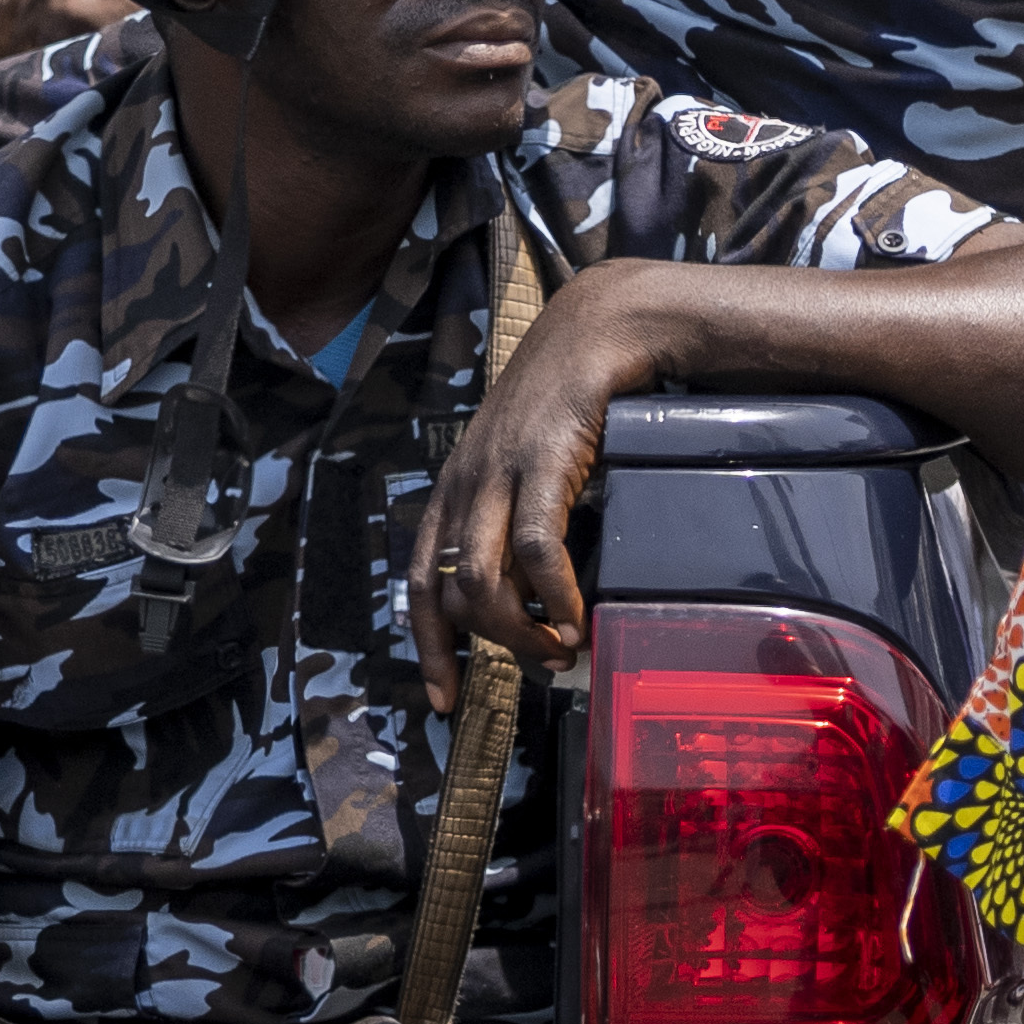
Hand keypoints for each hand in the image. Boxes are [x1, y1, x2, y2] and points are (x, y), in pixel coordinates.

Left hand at [418, 269, 669, 692]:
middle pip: (452, 593)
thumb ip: (518, 511)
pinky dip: (554, 597)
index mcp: (455, 486)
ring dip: (521, 632)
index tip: (442, 698)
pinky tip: (575, 617)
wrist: (600, 326)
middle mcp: (465, 483)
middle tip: (538, 665)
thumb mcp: (526, 458)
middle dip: (491, 647)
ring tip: (560, 650)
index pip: (422, 580)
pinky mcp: (542, 462)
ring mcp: (499, 472)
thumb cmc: (569, 396)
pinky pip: (536, 550)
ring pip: (485, 582)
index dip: (427, 646)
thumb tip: (536, 588)